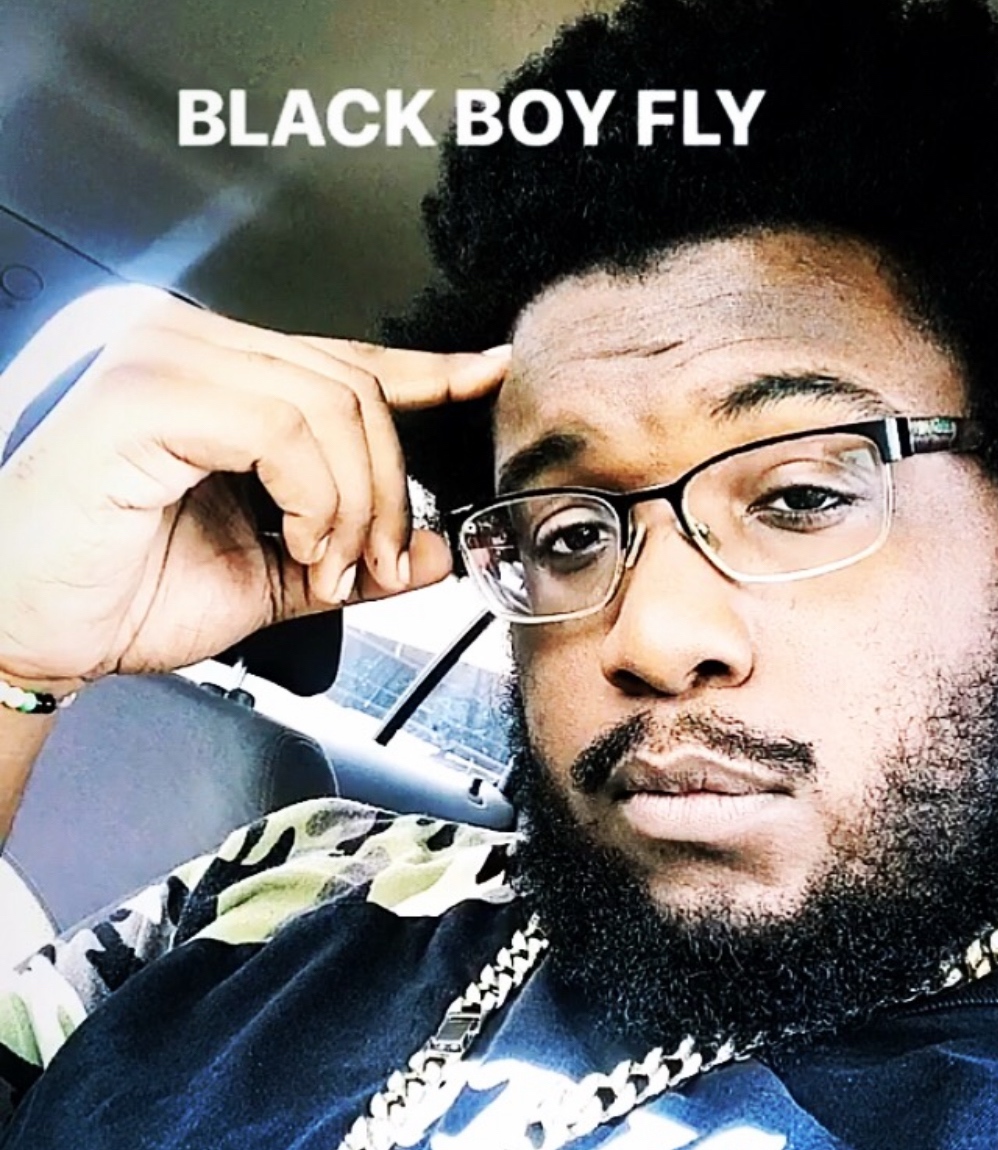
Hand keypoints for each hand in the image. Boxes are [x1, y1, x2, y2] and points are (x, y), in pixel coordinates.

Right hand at [0, 287, 508, 689]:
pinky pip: (283, 429)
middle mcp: (190, 345)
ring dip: (354, 505)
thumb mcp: (274, 573)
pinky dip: (315, 499)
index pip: (344, 359)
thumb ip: (357, 552)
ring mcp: (164, 357)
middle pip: (355, 387)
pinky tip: (297, 545)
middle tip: (375, 565)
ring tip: (325, 566)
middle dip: (387, 490)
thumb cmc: (127, 591)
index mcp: (220, 375)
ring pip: (331, 405)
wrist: (34, 632)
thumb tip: (437, 548)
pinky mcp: (146, 393)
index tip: (485, 375)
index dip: (425, 371)